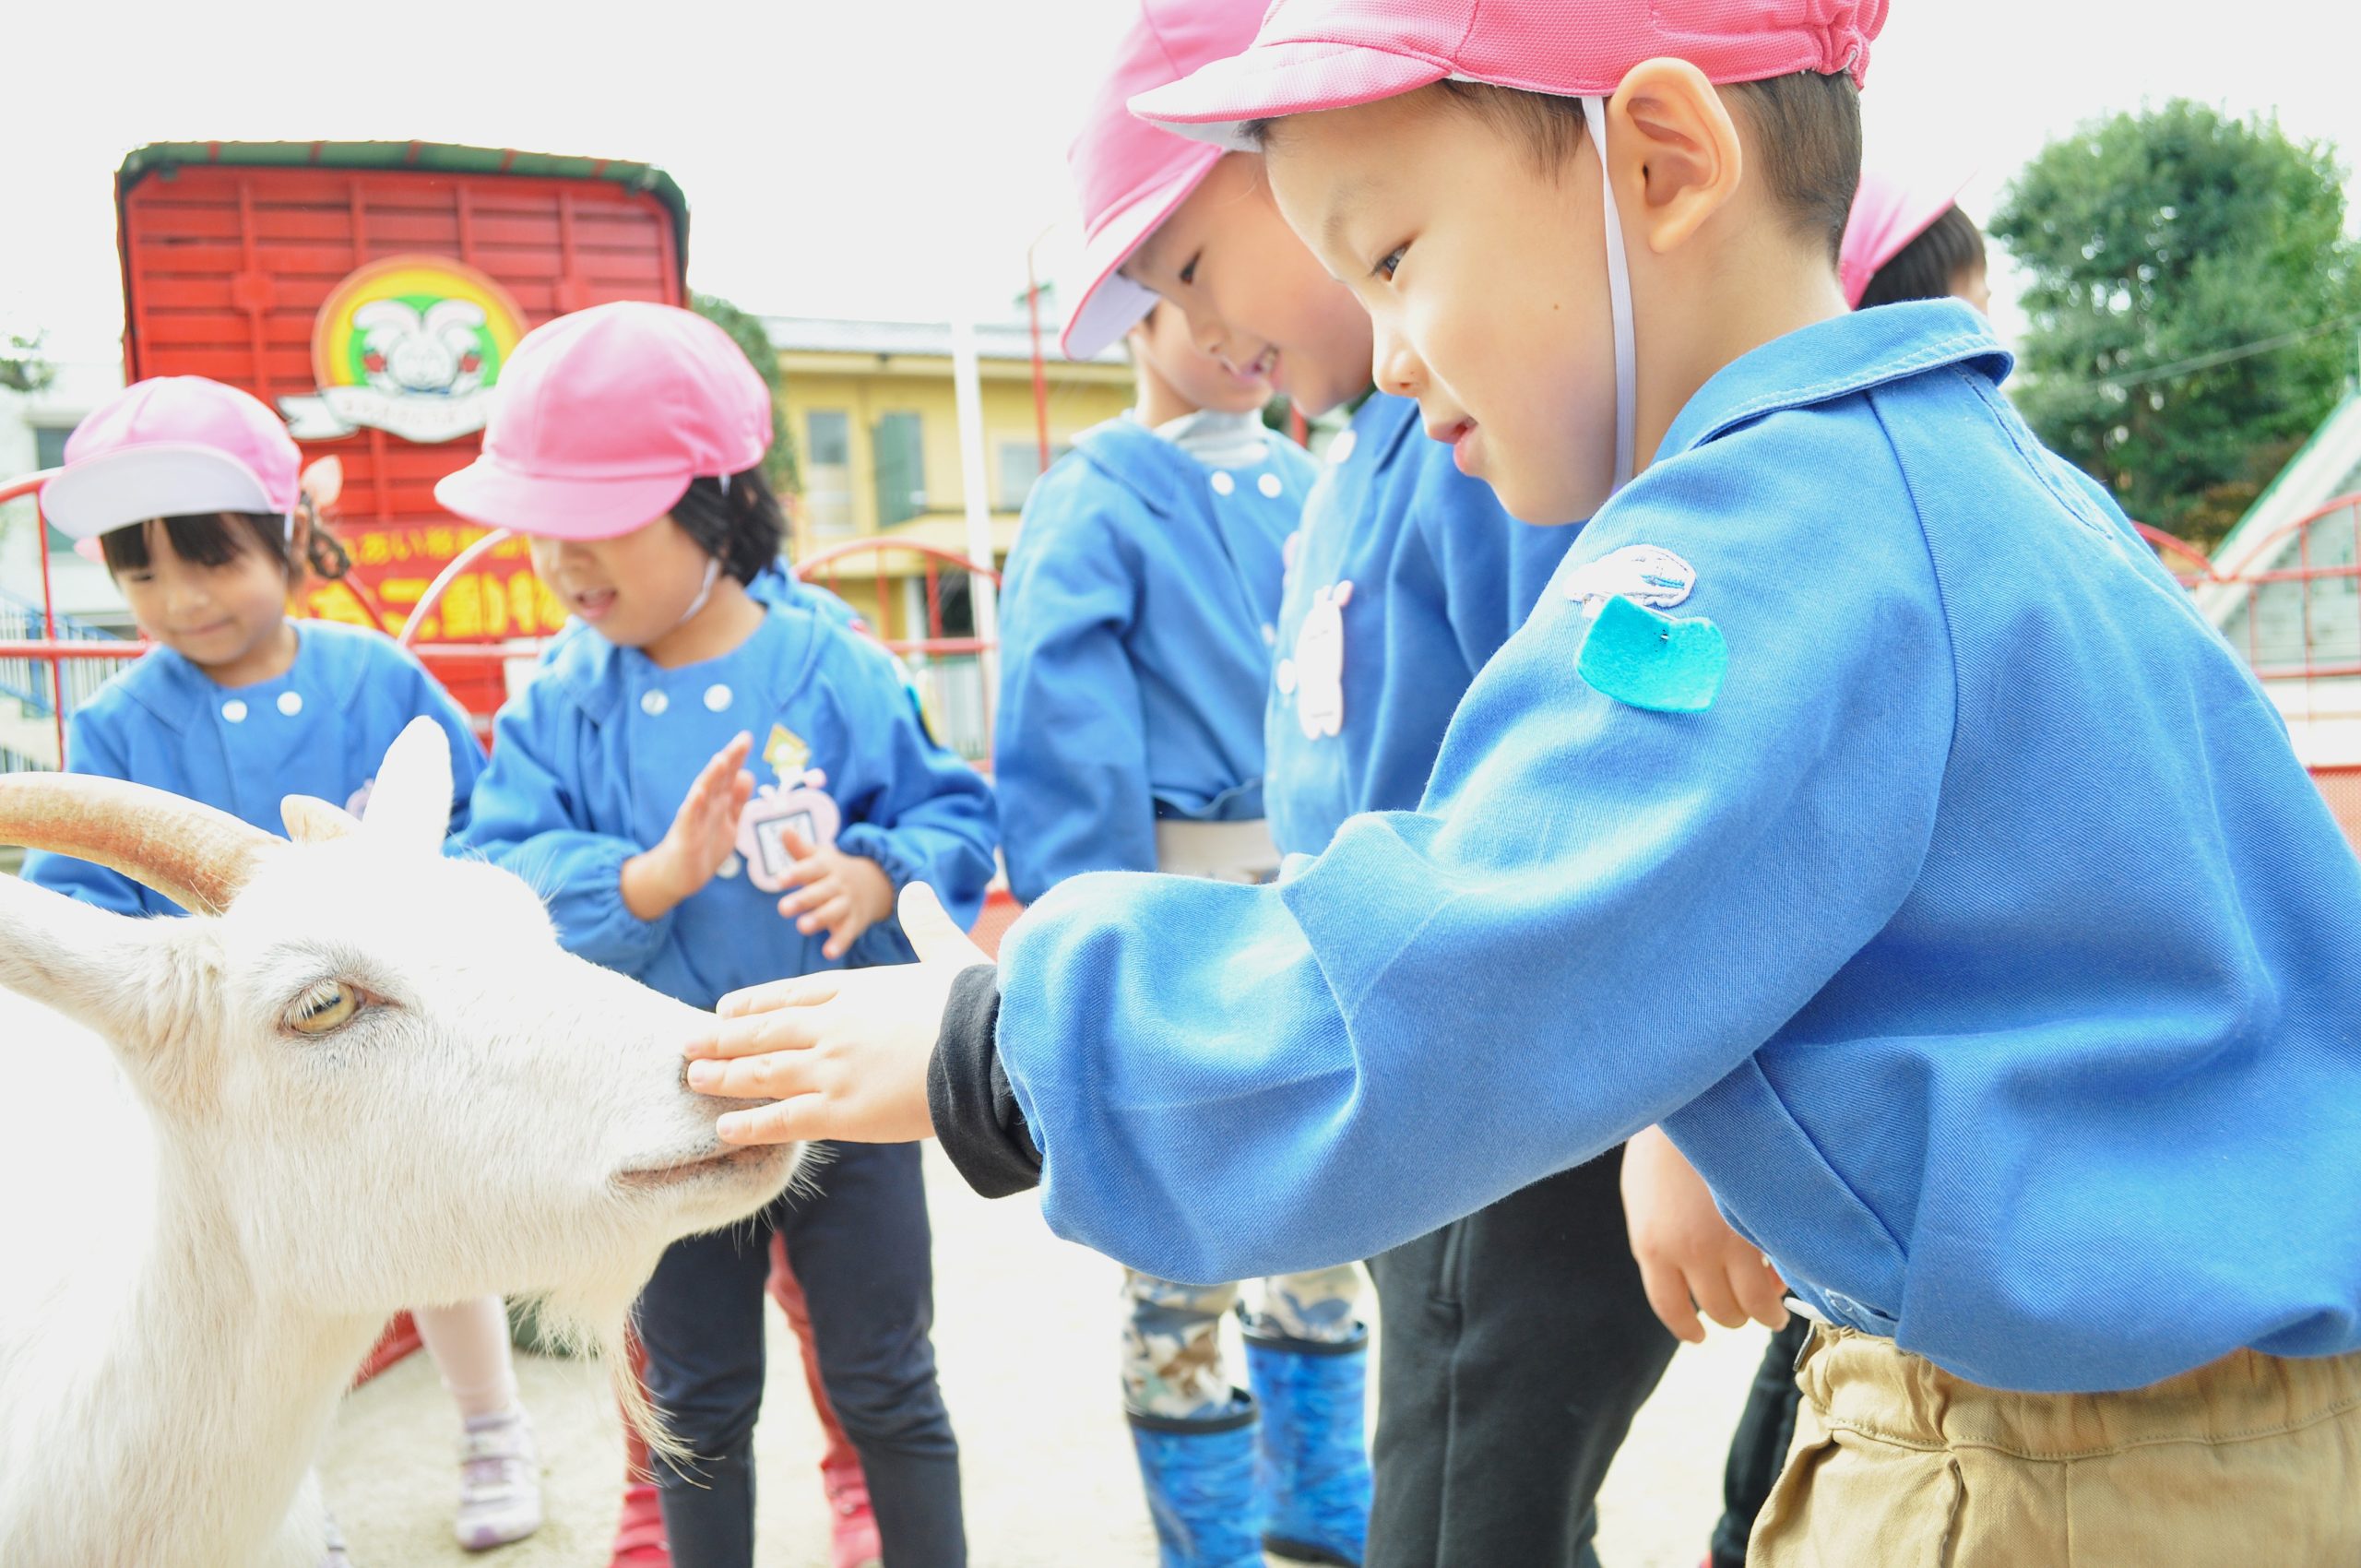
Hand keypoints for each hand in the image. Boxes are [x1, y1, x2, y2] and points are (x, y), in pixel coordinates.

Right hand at [621, 733, 753, 920]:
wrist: (679, 876)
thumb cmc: (704, 846)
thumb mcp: (728, 821)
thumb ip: (737, 800)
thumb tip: (747, 774)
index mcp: (718, 802)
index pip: (729, 775)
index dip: (737, 757)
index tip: (747, 737)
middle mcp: (706, 805)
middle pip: (718, 778)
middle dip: (730, 759)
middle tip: (742, 741)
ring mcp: (694, 819)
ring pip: (703, 794)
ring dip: (711, 777)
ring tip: (721, 759)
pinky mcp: (685, 836)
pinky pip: (689, 819)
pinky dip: (693, 806)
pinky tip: (698, 793)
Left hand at [683, 882, 989, 1144]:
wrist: (988, 1048)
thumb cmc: (977, 1002)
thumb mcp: (948, 952)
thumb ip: (924, 923)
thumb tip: (914, 887)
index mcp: (857, 988)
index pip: (792, 993)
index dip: (755, 1001)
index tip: (725, 1006)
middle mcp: (833, 1025)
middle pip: (765, 1030)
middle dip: (724, 1038)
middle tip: (688, 1044)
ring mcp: (831, 1068)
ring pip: (762, 1071)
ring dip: (724, 1075)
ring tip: (692, 1078)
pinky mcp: (841, 1111)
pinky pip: (783, 1119)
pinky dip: (750, 1125)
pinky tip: (724, 1128)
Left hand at [772, 827, 894, 960]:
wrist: (875, 883)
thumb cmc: (833, 871)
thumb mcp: (819, 857)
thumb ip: (799, 848)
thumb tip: (784, 829)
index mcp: (826, 867)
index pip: (811, 868)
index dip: (796, 874)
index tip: (779, 880)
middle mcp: (837, 885)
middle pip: (820, 891)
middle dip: (803, 900)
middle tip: (782, 909)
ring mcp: (847, 903)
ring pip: (834, 911)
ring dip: (819, 919)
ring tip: (802, 927)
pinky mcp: (855, 922)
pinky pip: (848, 933)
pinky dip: (840, 943)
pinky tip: (828, 953)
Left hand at [1620, 1124, 1788, 1342]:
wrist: (1693, 1102)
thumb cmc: (1664, 1142)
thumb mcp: (1643, 1197)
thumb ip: (1659, 1239)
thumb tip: (1685, 1276)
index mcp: (1652, 1245)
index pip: (1671, 1308)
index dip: (1688, 1327)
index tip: (1699, 1335)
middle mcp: (1690, 1252)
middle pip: (1721, 1311)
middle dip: (1735, 1315)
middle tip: (1750, 1311)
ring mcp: (1730, 1241)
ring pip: (1755, 1304)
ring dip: (1767, 1309)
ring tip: (1775, 1305)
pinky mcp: (1763, 1226)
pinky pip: (1779, 1273)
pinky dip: (1783, 1278)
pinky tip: (1785, 1270)